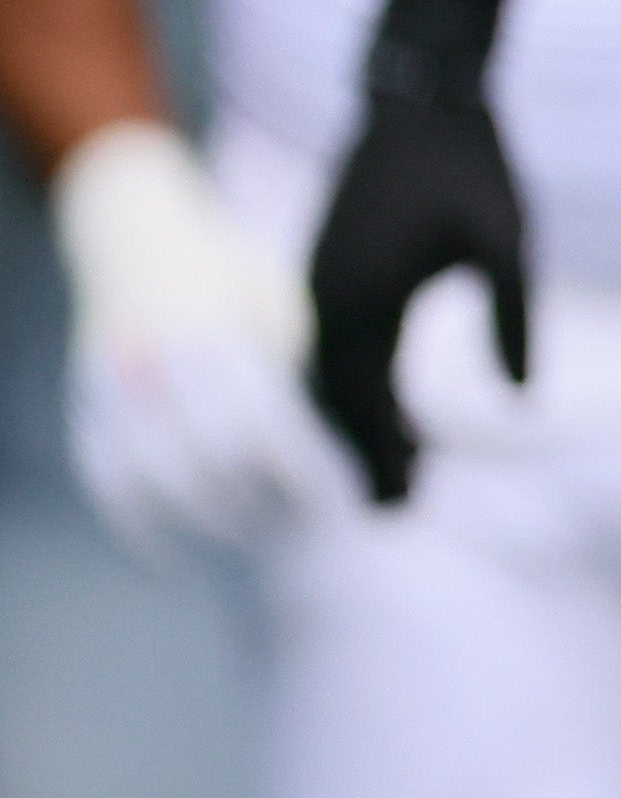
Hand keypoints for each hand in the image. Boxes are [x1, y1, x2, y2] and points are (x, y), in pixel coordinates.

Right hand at [52, 123, 340, 550]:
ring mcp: (108, 388)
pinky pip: (101, 483)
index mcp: (212, 327)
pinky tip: (169, 561)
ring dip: (201, 523)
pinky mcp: (82, 409)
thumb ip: (306, 361)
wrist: (137, 235)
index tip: (338, 500)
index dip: (304, 469)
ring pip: (150, 483)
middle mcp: (153, 361)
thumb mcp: (280, 298)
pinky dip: (135, 528)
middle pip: (207, 461)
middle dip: (259, 504)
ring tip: (251, 541)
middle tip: (304, 529)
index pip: (264, 422)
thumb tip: (362, 431)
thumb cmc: (231, 272)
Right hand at [302, 0, 523, 506]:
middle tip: (397, 506)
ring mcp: (319, 280)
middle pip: (335, 401)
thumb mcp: (507, 243)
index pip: (361, 404)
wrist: (421, 96)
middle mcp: (327, 298)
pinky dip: (350, 380)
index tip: (397, 505)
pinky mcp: (327, 263)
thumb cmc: (471, 164)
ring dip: (356, 419)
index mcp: (363, 300)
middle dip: (362, 453)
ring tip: (400, 463)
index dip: (377, 458)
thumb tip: (523, 399)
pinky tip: (385, 399)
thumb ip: (513, 320)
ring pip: (327, 373)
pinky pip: (329, 341)